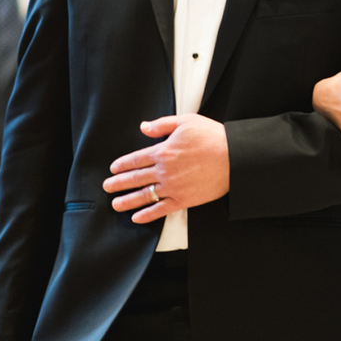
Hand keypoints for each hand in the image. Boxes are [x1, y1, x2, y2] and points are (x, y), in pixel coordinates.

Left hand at [103, 115, 228, 223]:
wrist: (233, 157)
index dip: (122, 164)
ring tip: (116, 204)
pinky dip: (147, 215)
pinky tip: (137, 218)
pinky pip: (161, 210)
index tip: (113, 169)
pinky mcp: (184, 200)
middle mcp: (164, 171)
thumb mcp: (186, 122)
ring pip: (144, 196)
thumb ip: (162, 125)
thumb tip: (144, 127)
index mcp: (163, 152)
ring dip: (127, 201)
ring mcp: (173, 188)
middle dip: (118, 183)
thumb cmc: (213, 137)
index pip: (136, 159)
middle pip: (135, 179)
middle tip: (107, 187)